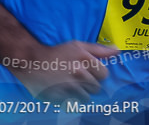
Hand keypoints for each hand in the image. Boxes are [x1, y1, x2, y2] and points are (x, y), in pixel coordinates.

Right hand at [5, 41, 119, 101]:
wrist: (31, 61)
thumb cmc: (57, 53)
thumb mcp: (78, 45)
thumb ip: (99, 49)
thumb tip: (117, 51)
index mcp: (84, 59)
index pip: (104, 74)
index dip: (97, 73)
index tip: (89, 71)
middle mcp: (78, 73)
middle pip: (96, 88)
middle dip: (89, 84)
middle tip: (76, 78)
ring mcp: (68, 87)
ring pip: (86, 98)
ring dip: (80, 93)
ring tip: (69, 85)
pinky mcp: (59, 98)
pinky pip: (73, 103)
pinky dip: (69, 99)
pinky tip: (62, 90)